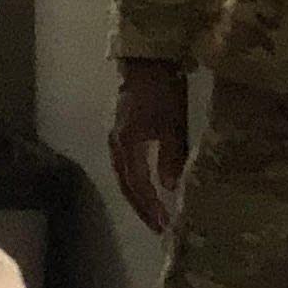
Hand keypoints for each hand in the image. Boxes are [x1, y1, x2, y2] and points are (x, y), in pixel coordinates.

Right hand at [111, 61, 191, 234]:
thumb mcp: (173, 124)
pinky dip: (135, 181)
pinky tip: (147, 186)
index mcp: (126, 144)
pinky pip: (125, 165)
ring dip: (138, 196)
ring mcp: (114, 138)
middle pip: (126, 185)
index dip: (151, 206)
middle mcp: (115, 145)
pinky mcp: (120, 132)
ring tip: (153, 213)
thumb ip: (171, 157)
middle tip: (158, 227)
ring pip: (124, 176)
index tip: (165, 224)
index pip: (137, 184)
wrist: (146, 60)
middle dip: (142, 208)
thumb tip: (171, 187)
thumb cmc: (162, 91)